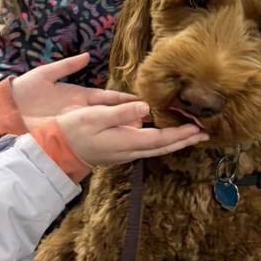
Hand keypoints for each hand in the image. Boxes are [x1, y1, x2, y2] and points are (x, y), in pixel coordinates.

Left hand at [11, 53, 137, 130]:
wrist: (3, 110)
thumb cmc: (24, 90)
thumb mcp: (45, 74)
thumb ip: (66, 65)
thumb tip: (87, 56)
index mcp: (77, 94)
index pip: (107, 97)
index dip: (124, 99)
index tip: (143, 100)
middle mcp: (80, 110)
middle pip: (110, 113)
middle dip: (129, 115)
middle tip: (151, 118)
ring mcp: (74, 122)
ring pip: (103, 126)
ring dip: (121, 129)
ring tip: (142, 131)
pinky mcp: (65, 133)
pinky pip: (88, 137)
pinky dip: (104, 139)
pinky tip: (118, 142)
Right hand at [55, 102, 207, 166]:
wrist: (56, 150)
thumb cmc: (73, 130)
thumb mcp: (95, 116)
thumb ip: (121, 112)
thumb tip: (146, 108)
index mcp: (127, 141)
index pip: (162, 139)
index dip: (182, 134)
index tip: (199, 129)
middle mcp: (130, 150)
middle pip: (164, 147)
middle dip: (185, 140)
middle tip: (205, 133)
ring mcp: (125, 153)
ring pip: (157, 148)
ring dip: (175, 141)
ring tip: (191, 133)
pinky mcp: (120, 151)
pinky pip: (148, 146)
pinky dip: (162, 141)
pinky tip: (165, 134)